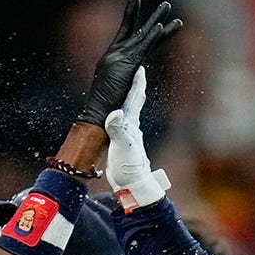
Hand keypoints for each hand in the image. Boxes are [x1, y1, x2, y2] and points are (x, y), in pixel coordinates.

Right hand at [76, 0, 181, 127]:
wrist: (98, 116)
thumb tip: (139, 76)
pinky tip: (160, 26)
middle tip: (166, 6)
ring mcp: (119, 58)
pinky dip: (152, 36)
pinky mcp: (126, 64)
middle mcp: (115, 55)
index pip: (132, 39)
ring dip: (157, 20)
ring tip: (167, 6)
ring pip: (143, 36)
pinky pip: (143, 47)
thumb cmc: (107, 111)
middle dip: (153, 19)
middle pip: (139, 33)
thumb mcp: (120, 93)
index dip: (142, 26)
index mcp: (113, 60)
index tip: (152, 17)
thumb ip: (130, 83)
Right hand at [105, 67, 169, 211]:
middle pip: (133, 102)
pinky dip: (118, 115)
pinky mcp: (120, 144)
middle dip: (134, 86)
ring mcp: (127, 135)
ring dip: (127, 99)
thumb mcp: (122, 147)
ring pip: (127, 111)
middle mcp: (131, 127)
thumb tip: (115, 113)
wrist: (132, 186)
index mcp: (132, 124)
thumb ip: (117, 129)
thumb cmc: (129, 168)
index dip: (137, 82)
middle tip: (134, 72)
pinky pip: (119, 123)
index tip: (139, 67)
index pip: (135, 99)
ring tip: (124, 89)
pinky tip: (116, 116)